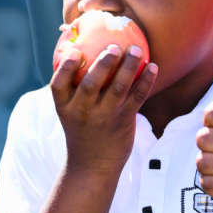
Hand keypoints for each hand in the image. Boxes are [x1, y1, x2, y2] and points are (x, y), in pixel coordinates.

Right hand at [51, 44, 156, 173]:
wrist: (93, 165)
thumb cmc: (82, 130)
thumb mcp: (69, 111)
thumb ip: (74, 87)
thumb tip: (81, 48)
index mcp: (65, 106)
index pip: (59, 84)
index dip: (65, 67)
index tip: (74, 52)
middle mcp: (82, 111)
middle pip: (91, 83)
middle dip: (103, 63)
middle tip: (114, 46)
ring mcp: (104, 117)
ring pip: (117, 88)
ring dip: (129, 67)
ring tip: (136, 50)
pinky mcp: (123, 121)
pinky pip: (136, 98)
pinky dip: (145, 82)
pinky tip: (153, 67)